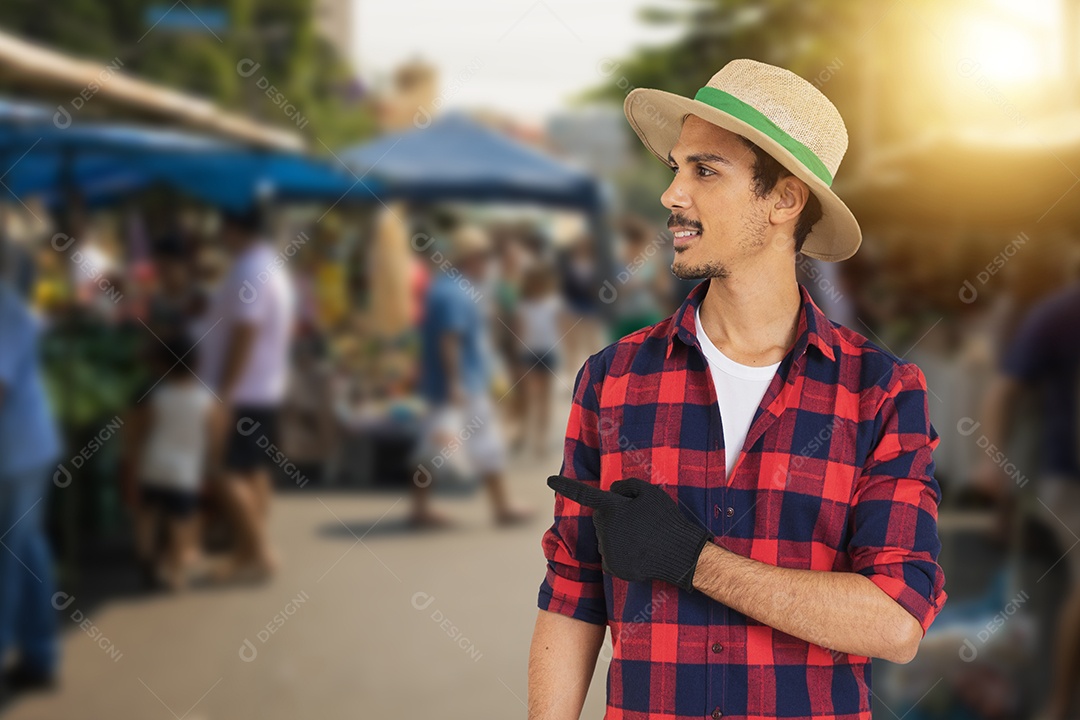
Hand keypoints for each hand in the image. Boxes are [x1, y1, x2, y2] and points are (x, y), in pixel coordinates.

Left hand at [547, 475, 711, 591]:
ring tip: (643, 539)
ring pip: (605, 538)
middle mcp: (604, 528)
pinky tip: (640, 554)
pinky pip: (611, 557)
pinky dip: (622, 555)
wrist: (682, 555)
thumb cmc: (667, 520)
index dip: (566, 485)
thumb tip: (611, 490)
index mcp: (612, 507)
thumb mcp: (652, 493)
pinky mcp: (612, 567)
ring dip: (619, 537)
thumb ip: (627, 486)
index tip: (549, 479)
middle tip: (640, 522)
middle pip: (601, 519)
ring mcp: (606, 549)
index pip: (585, 494)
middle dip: (614, 518)